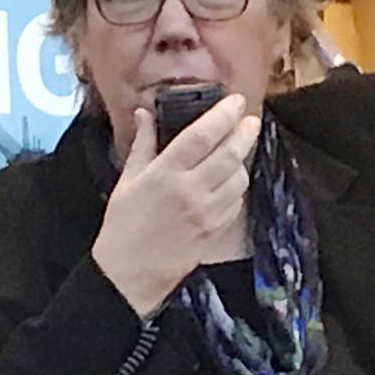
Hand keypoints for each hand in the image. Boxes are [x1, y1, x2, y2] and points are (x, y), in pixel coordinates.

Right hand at [92, 94, 260, 316]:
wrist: (130, 272)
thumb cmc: (124, 224)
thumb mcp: (128, 179)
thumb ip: (143, 143)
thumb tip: (145, 112)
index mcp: (165, 174)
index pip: (202, 136)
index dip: (222, 115)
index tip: (235, 101)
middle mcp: (190, 191)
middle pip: (229, 154)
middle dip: (244, 133)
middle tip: (250, 119)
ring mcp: (207, 213)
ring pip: (238, 178)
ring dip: (243, 160)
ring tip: (239, 149)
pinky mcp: (215, 231)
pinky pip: (236, 202)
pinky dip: (237, 187)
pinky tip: (230, 180)